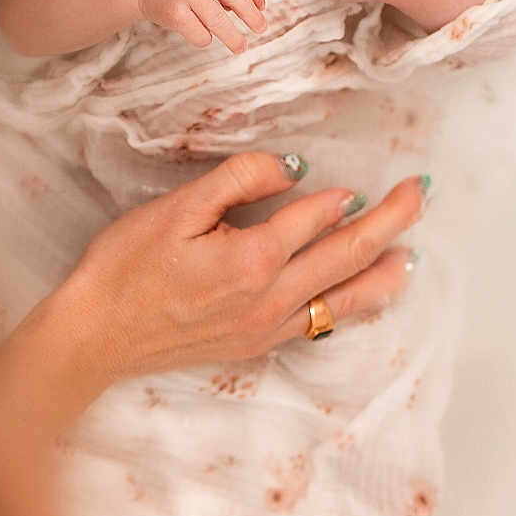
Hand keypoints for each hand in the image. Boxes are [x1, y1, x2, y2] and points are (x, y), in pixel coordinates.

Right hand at [0, 153, 426, 434]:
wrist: (94, 336)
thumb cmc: (124, 266)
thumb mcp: (175, 209)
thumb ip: (238, 181)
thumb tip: (293, 169)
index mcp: (253, 258)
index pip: (315, 217)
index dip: (339, 196)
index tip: (360, 181)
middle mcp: (271, 298)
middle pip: (347, 256)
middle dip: (390, 223)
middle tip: (421, 195)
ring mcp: (266, 328)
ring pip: (344, 300)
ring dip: (383, 274)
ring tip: (412, 255)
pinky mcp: (255, 346)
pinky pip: (320, 326)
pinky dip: (351, 309)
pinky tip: (360, 299)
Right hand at [136, 0, 267, 53]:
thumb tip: (255, 7)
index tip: (262, 7)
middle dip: (253, 17)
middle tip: (261, 29)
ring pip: (221, 22)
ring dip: (234, 39)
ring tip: (241, 47)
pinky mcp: (174, 13)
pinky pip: (201, 35)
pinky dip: (204, 38)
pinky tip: (199, 33)